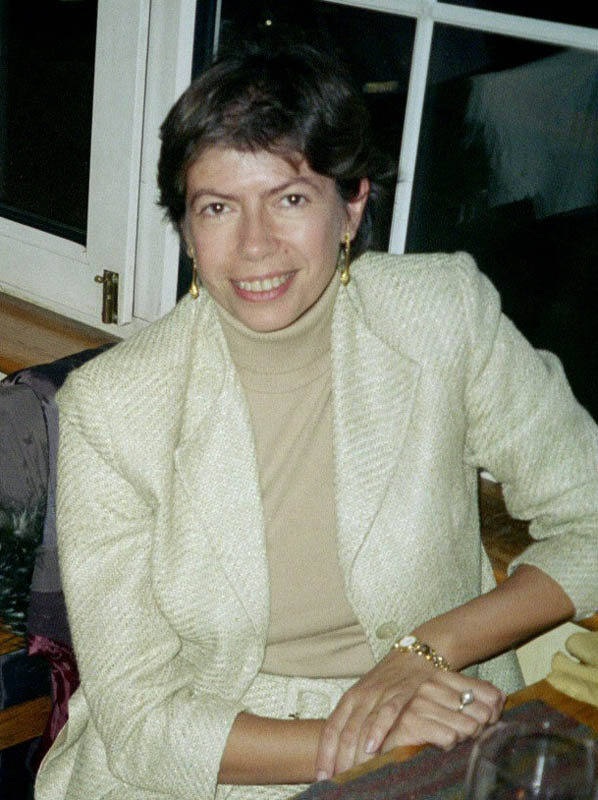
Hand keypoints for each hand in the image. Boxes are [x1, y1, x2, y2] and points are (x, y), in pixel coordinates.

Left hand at [314, 649, 503, 779]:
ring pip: (362, 726)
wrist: (415, 655)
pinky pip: (387, 713)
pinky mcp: (401, 692)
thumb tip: (344, 754)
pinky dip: (378, 730)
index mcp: (350, 698)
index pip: (331, 729)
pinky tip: (372, 748)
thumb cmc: (390, 681)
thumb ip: (357, 720)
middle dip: (339, 760)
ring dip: (355, 753)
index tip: (320, 777)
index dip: (324, 754)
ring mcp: (380, 693)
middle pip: (345, 733)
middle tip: (338, 783)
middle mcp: (361, 696)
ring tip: (351, 775)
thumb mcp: (368, 698)